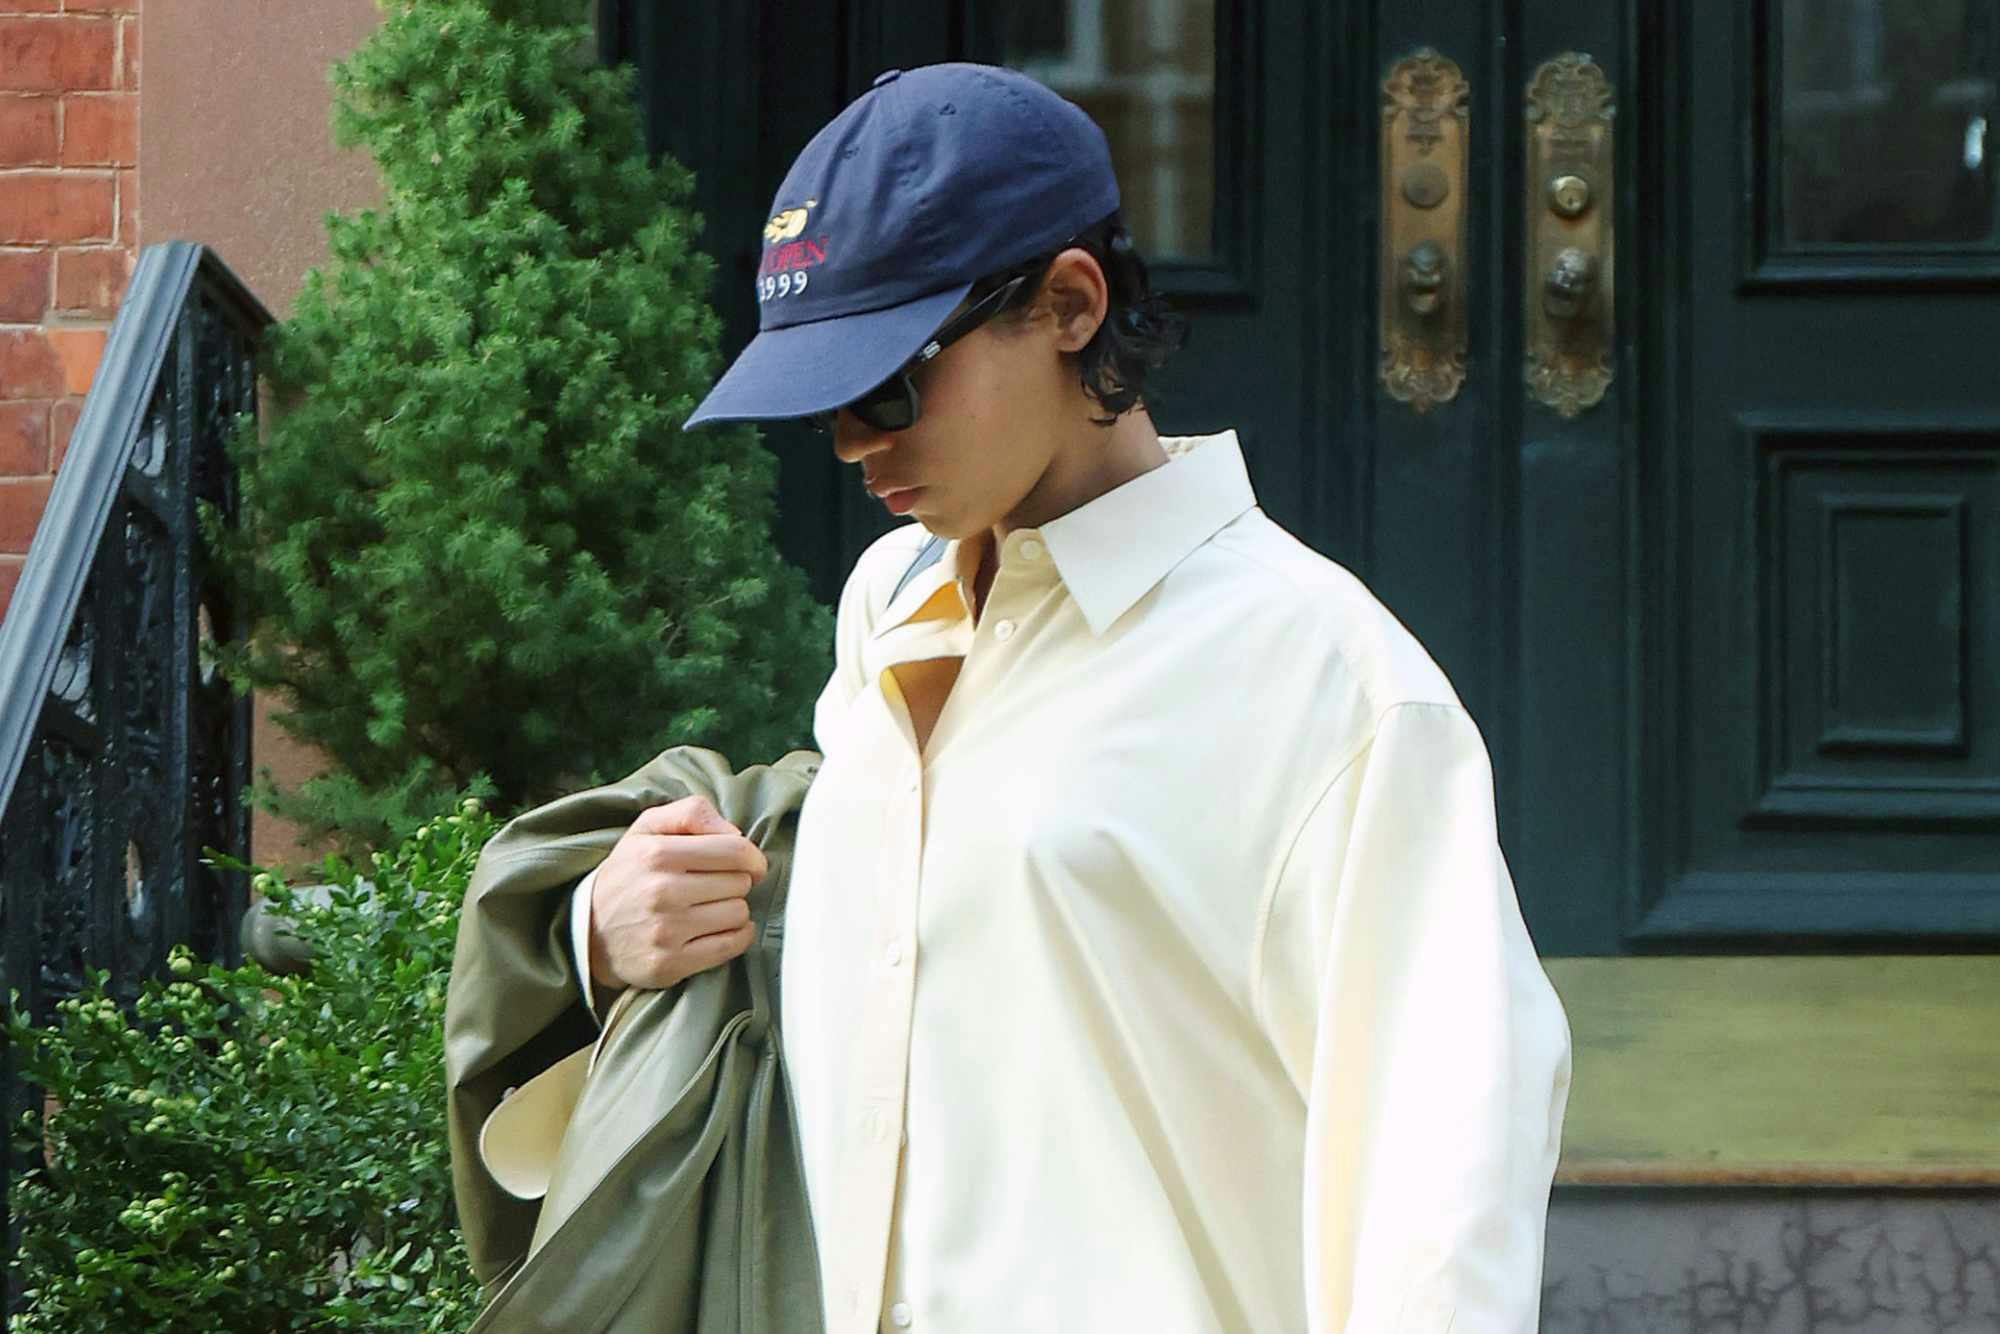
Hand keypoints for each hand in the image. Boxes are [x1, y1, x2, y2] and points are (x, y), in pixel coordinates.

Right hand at [584, 795, 769, 991]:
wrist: (589, 931)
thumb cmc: (629, 874)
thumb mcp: (647, 828)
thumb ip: (692, 813)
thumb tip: (736, 833)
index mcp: (657, 854)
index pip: (735, 851)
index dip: (752, 858)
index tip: (749, 865)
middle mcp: (661, 892)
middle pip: (739, 883)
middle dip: (735, 883)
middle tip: (714, 888)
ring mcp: (666, 931)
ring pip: (739, 914)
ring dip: (733, 910)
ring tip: (710, 908)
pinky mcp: (670, 964)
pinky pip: (732, 946)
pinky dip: (737, 936)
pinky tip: (719, 929)